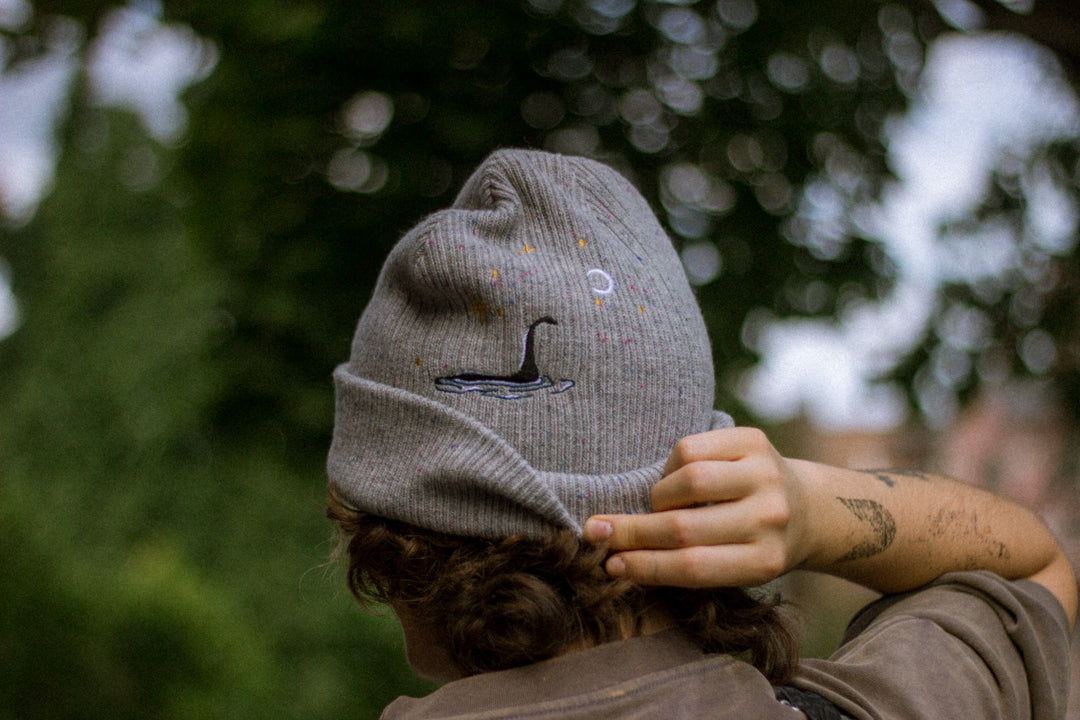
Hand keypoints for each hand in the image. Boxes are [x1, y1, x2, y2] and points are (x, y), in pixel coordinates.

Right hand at [584, 427, 810, 586]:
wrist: (809, 509)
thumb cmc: (754, 544)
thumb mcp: (733, 567)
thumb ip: (685, 564)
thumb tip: (615, 558)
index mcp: (764, 561)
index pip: (691, 568)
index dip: (644, 566)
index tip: (610, 565)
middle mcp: (769, 518)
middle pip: (683, 527)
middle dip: (632, 531)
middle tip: (598, 532)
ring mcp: (765, 475)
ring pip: (687, 480)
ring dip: (659, 496)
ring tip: (660, 504)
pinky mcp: (754, 441)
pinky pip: (691, 448)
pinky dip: (672, 466)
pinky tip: (679, 477)